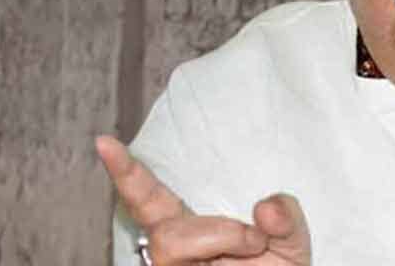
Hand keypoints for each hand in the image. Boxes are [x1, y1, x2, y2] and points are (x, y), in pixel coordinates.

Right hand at [96, 135, 311, 264]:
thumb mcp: (291, 240)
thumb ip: (285, 217)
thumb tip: (267, 208)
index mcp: (190, 228)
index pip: (148, 198)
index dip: (125, 171)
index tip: (103, 141)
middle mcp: (175, 250)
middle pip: (158, 223)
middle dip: (213, 227)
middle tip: (254, 238)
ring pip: (170, 243)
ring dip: (220, 239)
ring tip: (252, 248)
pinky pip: (177, 264)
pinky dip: (225, 253)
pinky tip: (245, 261)